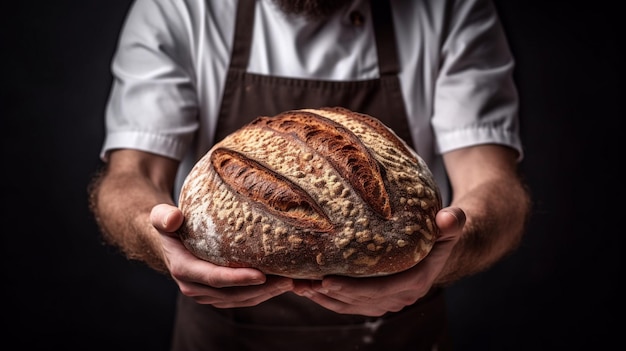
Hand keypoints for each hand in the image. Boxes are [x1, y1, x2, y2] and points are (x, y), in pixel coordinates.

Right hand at [149, 204, 293, 307]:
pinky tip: (280, 283)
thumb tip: (173, 217)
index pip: (214, 278)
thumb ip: (163, 216)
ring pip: (240, 300)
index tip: (262, 275)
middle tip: (287, 279)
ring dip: (266, 294)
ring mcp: (206, 294)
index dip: (238, 279)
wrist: (169, 242)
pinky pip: (242, 298)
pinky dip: (261, 294)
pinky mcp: (218, 295)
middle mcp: (194, 287)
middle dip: (261, 290)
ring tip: (290, 282)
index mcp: (184, 270)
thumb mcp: (162, 217)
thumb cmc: (170, 226)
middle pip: (232, 294)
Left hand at [292, 206, 464, 315]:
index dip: (352, 288)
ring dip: (322, 298)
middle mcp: (400, 297)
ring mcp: (387, 301)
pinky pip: (349, 304)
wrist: (439, 249)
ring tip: (297, 285)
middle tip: (301, 282)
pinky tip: (307, 288)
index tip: (326, 280)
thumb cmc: (439, 233)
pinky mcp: (376, 299)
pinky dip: (327, 299)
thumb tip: (450, 218)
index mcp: (415, 282)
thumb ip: (451, 223)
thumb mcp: (448, 226)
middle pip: (359, 301)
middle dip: (328, 294)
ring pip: (350, 306)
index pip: (380, 290)